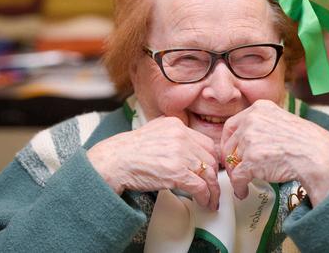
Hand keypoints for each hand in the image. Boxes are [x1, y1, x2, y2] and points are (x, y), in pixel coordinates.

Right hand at [87, 117, 219, 209]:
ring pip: (208, 173)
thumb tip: (185, 145)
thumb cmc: (128, 151)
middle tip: (214, 187)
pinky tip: (204, 202)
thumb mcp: (153, 131)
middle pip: (210, 158)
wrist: (114, 161)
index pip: (205, 142)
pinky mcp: (177, 172)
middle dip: (214, 176)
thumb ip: (171, 134)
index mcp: (176, 125)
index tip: (211, 170)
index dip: (211, 159)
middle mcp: (181, 136)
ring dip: (213, 190)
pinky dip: (205, 197)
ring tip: (212, 200)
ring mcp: (180, 154)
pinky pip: (200, 186)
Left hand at [220, 100, 328, 205]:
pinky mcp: (251, 161)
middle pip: (229, 144)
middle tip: (235, 170)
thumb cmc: (305, 141)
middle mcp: (251, 121)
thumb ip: (262, 125)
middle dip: (231, 160)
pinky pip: (237, 177)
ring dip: (236, 175)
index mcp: (258, 109)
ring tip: (242, 182)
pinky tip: (243, 191)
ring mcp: (250, 140)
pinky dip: (239, 187)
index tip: (230, 151)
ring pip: (232, 161)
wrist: (317, 155)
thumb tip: (247, 139)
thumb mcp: (280, 120)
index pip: (231, 125)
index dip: (228, 141)